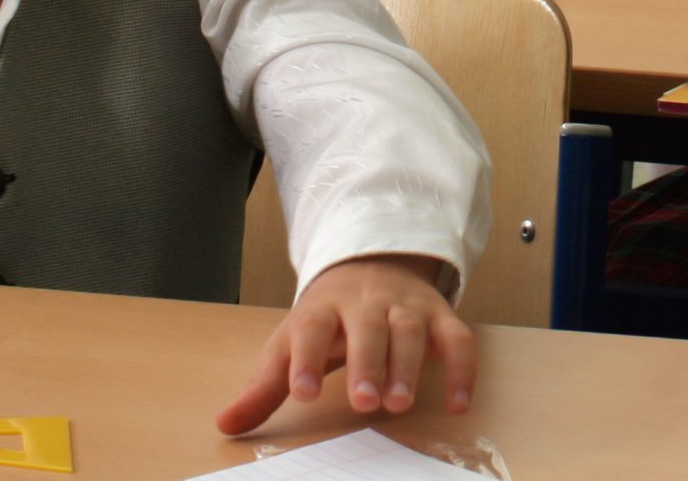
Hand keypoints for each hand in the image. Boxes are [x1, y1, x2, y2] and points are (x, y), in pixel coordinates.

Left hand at [215, 254, 475, 434]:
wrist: (370, 262)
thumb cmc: (326, 318)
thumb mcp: (290, 343)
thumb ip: (264, 387)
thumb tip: (224, 424)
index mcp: (322, 309)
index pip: (311, 329)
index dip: (306, 359)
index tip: (302, 392)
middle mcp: (366, 304)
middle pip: (368, 328)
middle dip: (367, 364)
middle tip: (364, 401)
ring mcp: (406, 307)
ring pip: (411, 331)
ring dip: (407, 366)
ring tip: (399, 403)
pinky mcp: (439, 316)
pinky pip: (457, 339)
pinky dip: (463, 369)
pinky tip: (459, 403)